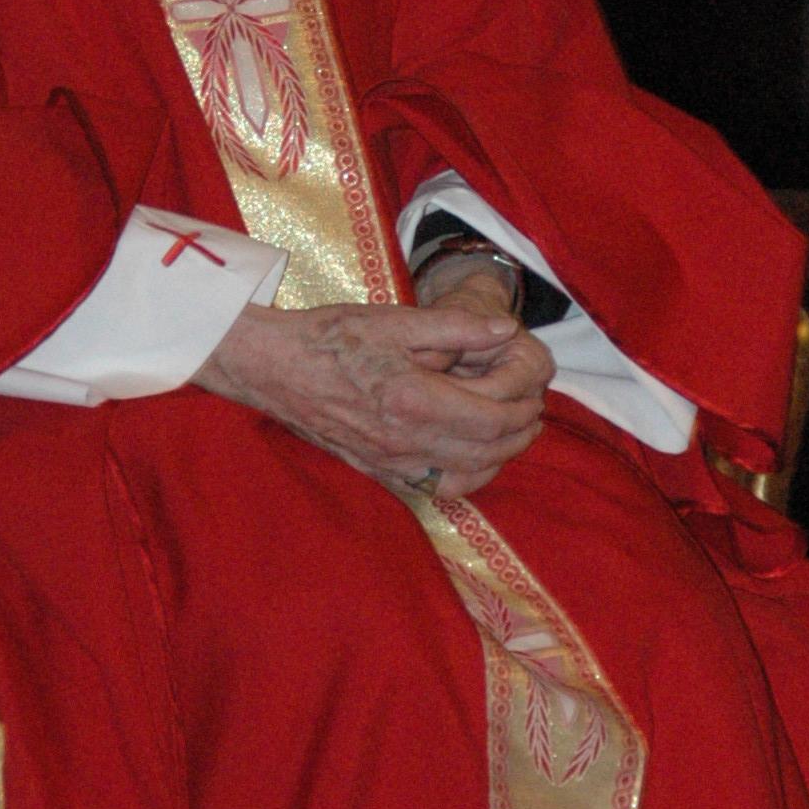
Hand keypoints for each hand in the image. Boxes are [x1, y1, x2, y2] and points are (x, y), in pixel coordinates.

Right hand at [193, 267, 550, 498]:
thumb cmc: (332, 337)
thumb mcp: (396, 320)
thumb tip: (506, 329)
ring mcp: (391, 462)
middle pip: (487, 451)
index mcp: (413, 400)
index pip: (490, 418)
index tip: (534, 386)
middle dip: (520, 431)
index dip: (521, 405)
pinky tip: (474, 454)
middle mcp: (405, 441)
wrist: (274, 366)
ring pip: (467, 477)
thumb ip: (456, 328)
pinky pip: (438, 487)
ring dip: (500, 458)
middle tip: (533, 408)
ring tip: (513, 432)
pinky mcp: (378, 471)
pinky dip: (468, 476)